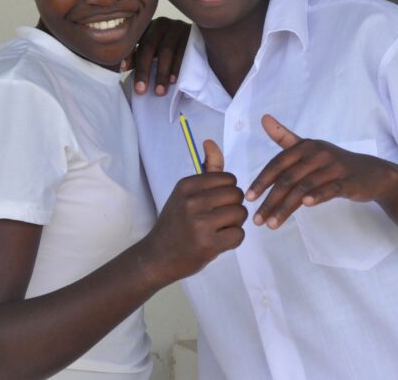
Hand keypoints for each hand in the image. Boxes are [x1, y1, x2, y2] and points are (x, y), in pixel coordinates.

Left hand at [125, 17, 189, 95]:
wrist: (199, 44)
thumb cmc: (171, 50)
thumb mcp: (153, 52)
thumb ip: (138, 57)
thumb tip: (120, 67)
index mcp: (147, 26)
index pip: (134, 39)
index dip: (129, 55)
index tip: (123, 71)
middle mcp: (162, 24)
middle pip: (149, 46)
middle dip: (143, 70)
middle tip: (140, 90)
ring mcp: (178, 28)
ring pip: (166, 51)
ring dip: (161, 73)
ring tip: (159, 92)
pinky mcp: (192, 34)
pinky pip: (183, 52)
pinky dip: (177, 67)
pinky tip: (174, 81)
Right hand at [146, 140, 245, 279]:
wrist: (157, 256)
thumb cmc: (176, 221)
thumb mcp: (186, 192)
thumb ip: (207, 169)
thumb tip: (210, 141)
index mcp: (187, 185)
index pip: (229, 179)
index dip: (227, 191)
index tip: (214, 203)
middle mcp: (192, 201)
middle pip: (237, 195)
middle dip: (233, 207)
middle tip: (217, 218)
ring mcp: (200, 224)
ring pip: (240, 214)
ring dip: (234, 223)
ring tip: (217, 229)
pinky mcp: (208, 245)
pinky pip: (239, 235)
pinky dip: (233, 240)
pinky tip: (218, 242)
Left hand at [246, 114, 396, 228]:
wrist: (372, 174)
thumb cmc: (334, 163)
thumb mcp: (309, 148)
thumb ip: (285, 137)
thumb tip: (263, 118)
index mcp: (306, 146)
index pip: (278, 164)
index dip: (262, 180)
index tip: (248, 198)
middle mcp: (318, 153)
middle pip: (288, 178)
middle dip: (270, 200)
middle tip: (256, 219)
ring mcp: (334, 167)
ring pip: (304, 187)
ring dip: (285, 207)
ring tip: (271, 224)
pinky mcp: (348, 181)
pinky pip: (330, 189)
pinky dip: (317, 196)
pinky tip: (305, 205)